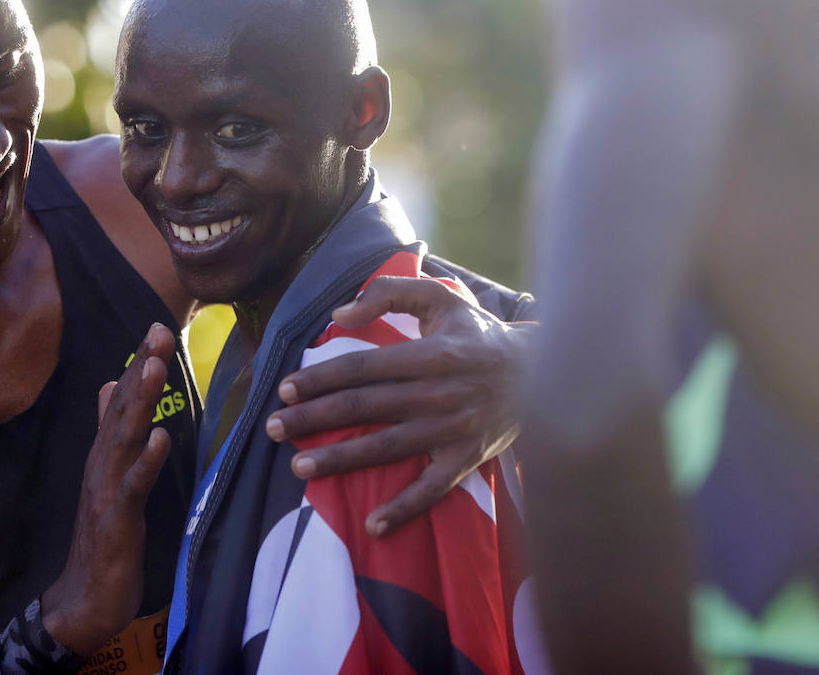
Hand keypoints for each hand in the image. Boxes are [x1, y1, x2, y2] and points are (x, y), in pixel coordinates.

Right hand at [42, 324, 173, 654]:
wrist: (83, 600)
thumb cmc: (103, 539)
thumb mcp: (110, 478)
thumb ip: (111, 433)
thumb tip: (111, 386)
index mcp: (105, 454)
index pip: (123, 400)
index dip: (139, 363)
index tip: (158, 327)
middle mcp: (102, 463)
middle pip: (123, 409)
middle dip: (141, 368)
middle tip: (159, 330)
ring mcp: (107, 489)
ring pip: (124, 438)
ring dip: (139, 402)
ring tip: (154, 366)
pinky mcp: (117, 519)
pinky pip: (133, 485)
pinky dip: (145, 461)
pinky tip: (160, 437)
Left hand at [263, 275, 530, 535]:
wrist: (544, 373)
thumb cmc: (478, 335)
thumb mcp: (440, 299)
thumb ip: (388, 292)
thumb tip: (339, 313)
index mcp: (428, 354)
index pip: (362, 368)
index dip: (321, 378)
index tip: (286, 389)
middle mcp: (437, 393)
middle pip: (365, 407)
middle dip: (314, 418)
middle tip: (274, 428)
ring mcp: (452, 430)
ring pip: (387, 448)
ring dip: (341, 460)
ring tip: (300, 467)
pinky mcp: (467, 458)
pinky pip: (432, 489)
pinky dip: (404, 509)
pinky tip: (373, 525)